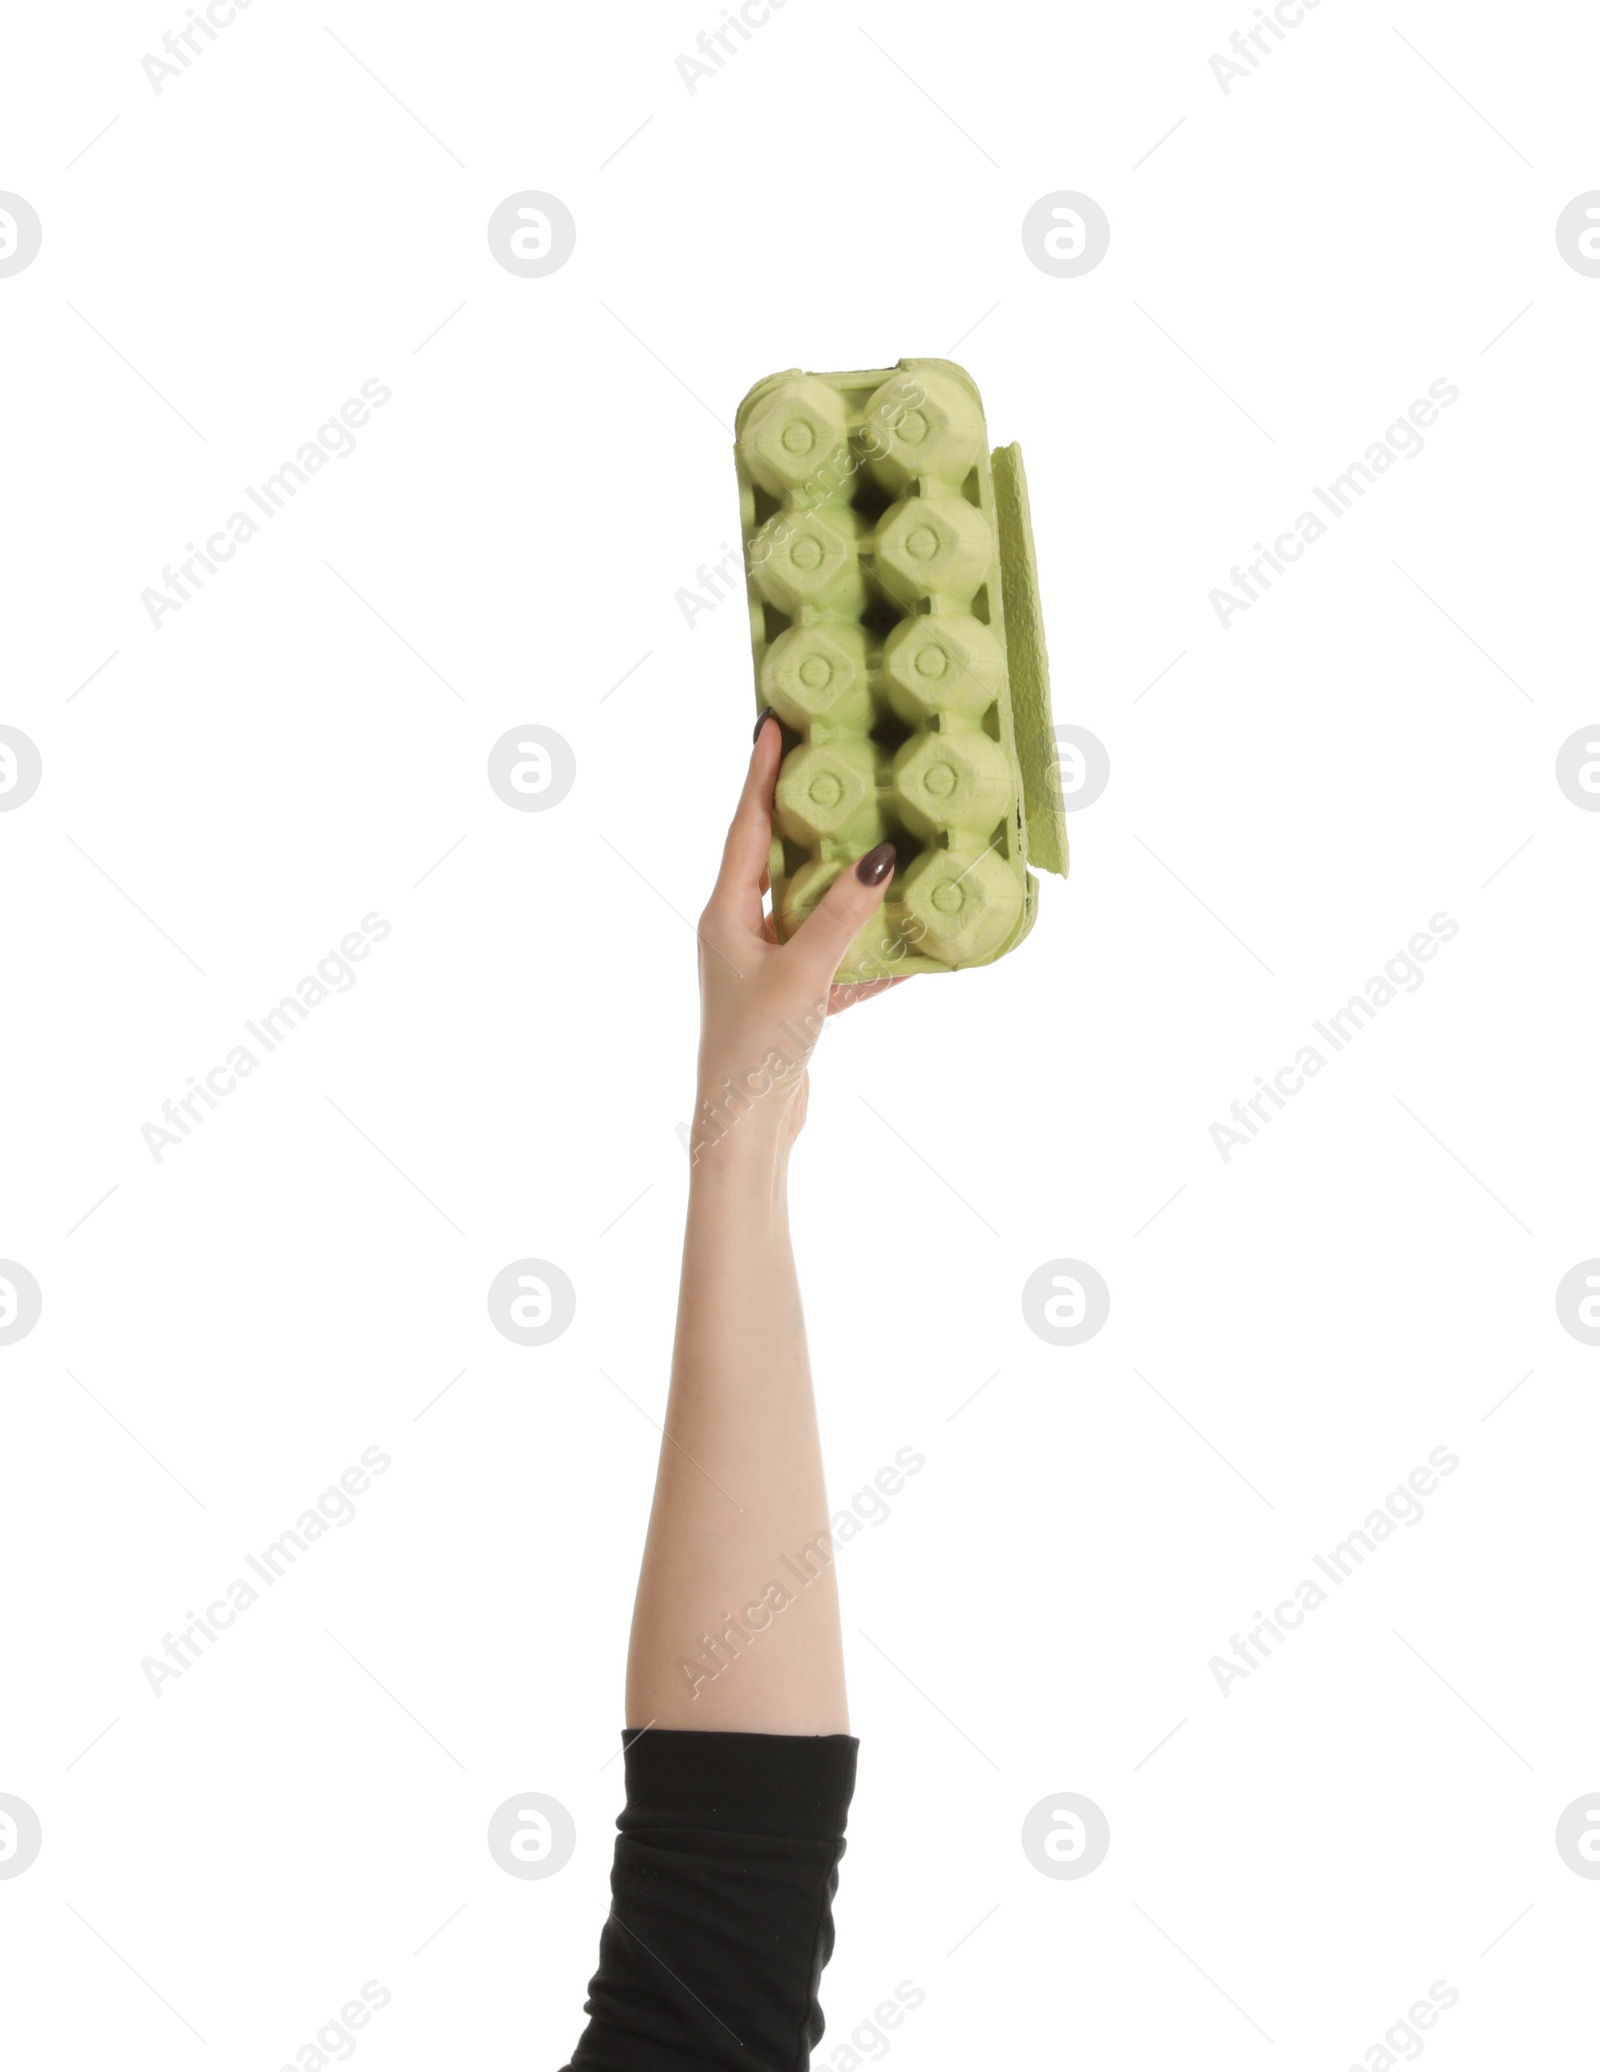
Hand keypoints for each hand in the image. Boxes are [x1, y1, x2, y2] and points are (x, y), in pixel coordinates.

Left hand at [691, 714, 904, 1155]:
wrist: (745, 1127)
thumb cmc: (756, 1045)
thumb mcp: (804, 972)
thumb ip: (842, 914)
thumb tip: (880, 856)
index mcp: (726, 914)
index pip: (746, 827)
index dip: (760, 774)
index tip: (770, 724)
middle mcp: (741, 932)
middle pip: (777, 858)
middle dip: (806, 816)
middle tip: (833, 766)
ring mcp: (767, 966)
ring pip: (812, 907)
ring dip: (846, 883)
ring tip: (880, 840)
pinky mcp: (793, 999)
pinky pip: (836, 957)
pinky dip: (869, 949)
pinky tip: (912, 944)